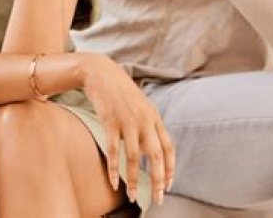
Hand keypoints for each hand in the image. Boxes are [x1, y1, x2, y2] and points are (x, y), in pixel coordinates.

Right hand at [79, 54, 175, 205]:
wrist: (102, 73)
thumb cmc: (121, 93)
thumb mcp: (141, 108)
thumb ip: (147, 128)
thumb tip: (149, 153)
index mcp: (154, 118)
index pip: (168, 148)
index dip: (170, 168)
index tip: (168, 185)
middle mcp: (144, 120)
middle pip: (156, 155)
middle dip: (157, 180)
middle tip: (157, 199)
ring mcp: (127, 121)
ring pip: (134, 157)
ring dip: (134, 180)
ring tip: (133, 196)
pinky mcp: (110, 122)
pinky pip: (113, 151)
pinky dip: (114, 169)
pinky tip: (114, 183)